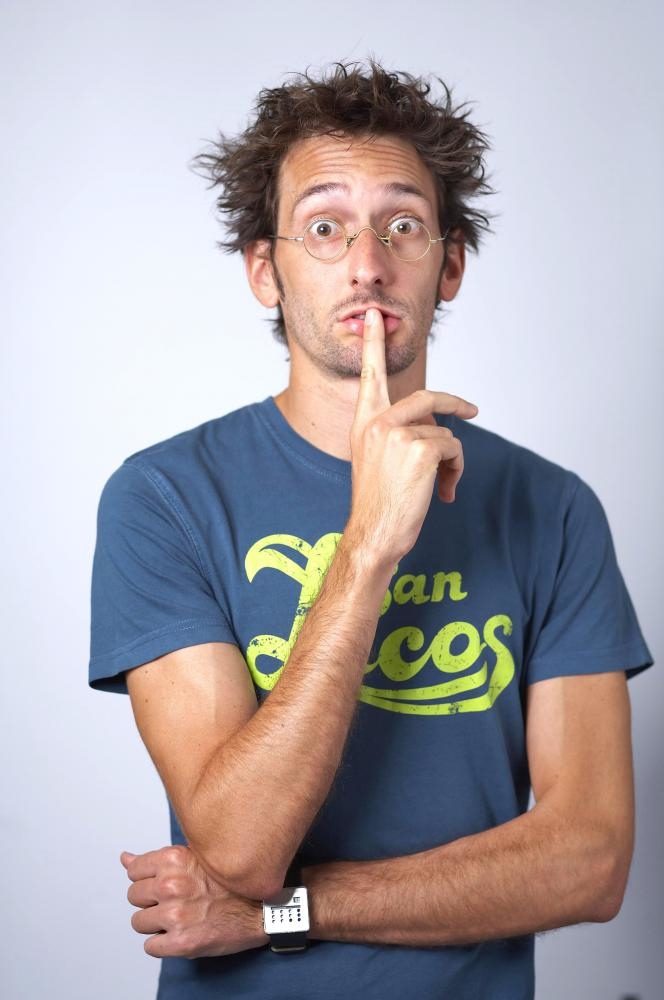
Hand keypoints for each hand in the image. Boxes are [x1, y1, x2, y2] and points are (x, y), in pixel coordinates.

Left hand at [120, 846, 267, 958]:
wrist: (261, 908)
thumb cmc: (230, 882)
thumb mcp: (194, 859)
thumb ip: (157, 860)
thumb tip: (125, 858)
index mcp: (174, 859)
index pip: (133, 871)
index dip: (148, 879)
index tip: (163, 883)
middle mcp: (172, 885)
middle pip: (133, 897)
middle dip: (151, 901)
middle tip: (175, 901)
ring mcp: (175, 915)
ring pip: (139, 923)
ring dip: (156, 923)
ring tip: (180, 917)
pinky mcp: (180, 943)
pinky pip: (151, 946)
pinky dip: (163, 944)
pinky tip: (183, 933)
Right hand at [347, 307, 477, 564]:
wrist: (373, 534)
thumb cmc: (378, 504)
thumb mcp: (377, 461)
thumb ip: (395, 436)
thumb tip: (437, 432)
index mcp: (364, 423)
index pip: (370, 375)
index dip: (373, 344)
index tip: (375, 316)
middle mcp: (377, 422)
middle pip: (428, 398)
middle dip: (456, 405)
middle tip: (472, 411)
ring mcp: (398, 432)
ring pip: (446, 433)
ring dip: (452, 461)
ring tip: (440, 487)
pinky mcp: (421, 448)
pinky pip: (454, 448)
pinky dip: (456, 470)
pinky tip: (443, 492)